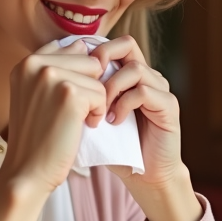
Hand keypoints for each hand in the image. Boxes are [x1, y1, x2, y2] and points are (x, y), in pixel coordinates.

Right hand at [0, 40, 106, 220]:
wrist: (27, 172)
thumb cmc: (36, 137)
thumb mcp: (35, 94)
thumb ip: (54, 68)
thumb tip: (82, 43)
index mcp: (26, 63)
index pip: (69, 49)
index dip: (77, 76)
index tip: (67, 100)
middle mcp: (34, 64)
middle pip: (88, 61)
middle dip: (88, 87)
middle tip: (71, 113)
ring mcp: (51, 77)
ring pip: (97, 77)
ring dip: (94, 101)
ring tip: (74, 121)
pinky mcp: (69, 94)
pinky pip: (101, 95)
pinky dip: (97, 114)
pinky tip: (80, 127)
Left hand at [88, 36, 182, 187]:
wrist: (144, 176)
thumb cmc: (115, 147)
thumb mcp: (92, 116)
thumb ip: (82, 95)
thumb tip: (52, 75)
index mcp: (130, 75)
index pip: (112, 45)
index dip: (91, 53)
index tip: (74, 75)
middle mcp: (148, 76)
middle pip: (127, 44)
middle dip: (103, 59)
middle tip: (87, 82)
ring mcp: (161, 89)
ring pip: (134, 68)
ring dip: (111, 88)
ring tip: (100, 110)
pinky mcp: (169, 105)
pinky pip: (144, 91)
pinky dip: (124, 105)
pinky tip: (114, 122)